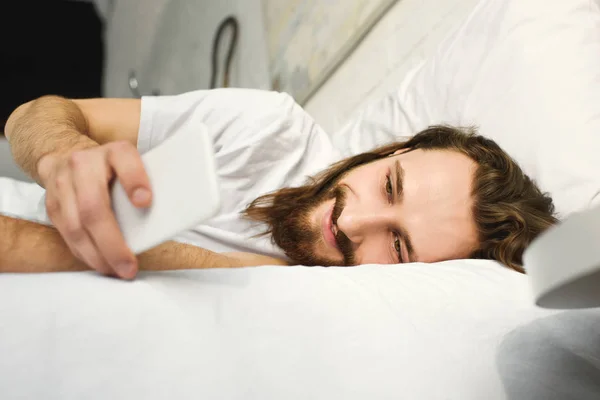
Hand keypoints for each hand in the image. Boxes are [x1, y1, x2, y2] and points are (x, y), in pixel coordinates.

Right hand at [37, 141, 151, 278]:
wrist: (66, 154)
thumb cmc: (112, 166)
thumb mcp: (132, 164)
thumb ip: (146, 182)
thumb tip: (165, 217)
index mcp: (113, 151)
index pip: (125, 160)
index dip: (135, 181)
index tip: (145, 201)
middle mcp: (83, 164)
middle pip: (94, 207)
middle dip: (112, 243)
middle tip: (129, 266)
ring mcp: (62, 184)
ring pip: (75, 226)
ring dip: (97, 255)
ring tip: (117, 271)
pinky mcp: (52, 204)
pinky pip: (66, 234)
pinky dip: (85, 253)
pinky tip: (101, 264)